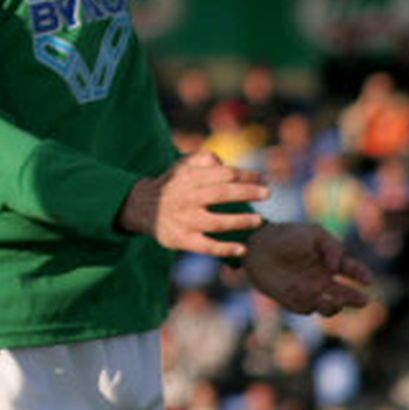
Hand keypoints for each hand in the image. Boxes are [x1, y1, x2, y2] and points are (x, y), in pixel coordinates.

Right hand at [116, 152, 267, 258]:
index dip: (246, 176)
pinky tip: (242, 249)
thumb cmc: (171, 186)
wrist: (141, 208)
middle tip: (267, 194)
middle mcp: (186, 197)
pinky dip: (225, 249)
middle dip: (247, 192)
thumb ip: (202, 159)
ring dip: (240, 221)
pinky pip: (206, 246)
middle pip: (222, 194)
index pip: (222, 174)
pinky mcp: (181, 240)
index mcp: (188, 178)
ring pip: (216, 221)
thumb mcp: (180, 167)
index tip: (263, 179)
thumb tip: (223, 162)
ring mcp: (184, 220)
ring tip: (259, 221)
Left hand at [243, 222, 372, 315]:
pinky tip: (306, 295)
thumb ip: (331, 247)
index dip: (362, 275)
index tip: (366, 279)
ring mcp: (310, 292)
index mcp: (331, 261)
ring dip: (335, 306)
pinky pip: (308, 309)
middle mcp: (324, 279)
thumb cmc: (285, 236)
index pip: (353, 270)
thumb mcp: (313, 233)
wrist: (256, 246)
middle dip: (355, 299)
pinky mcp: (294, 301)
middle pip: (346, 295)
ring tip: (333, 300)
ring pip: (330, 307)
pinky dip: (310, 305)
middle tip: (362, 300)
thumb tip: (337, 267)